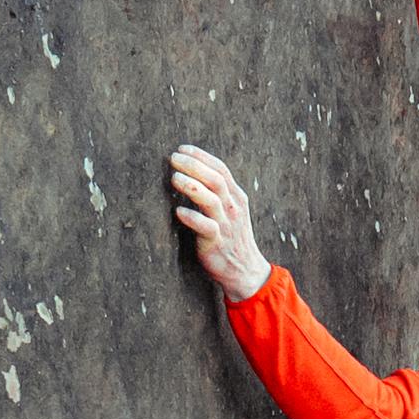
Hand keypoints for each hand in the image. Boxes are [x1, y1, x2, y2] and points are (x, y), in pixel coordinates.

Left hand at [168, 144, 272, 302]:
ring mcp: (226, 225)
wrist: (245, 270)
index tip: (182, 148)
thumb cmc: (230, 237)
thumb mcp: (229, 210)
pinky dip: (192, 218)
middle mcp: (233, 208)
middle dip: (194, 166)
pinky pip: (206, 227)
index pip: (220, 169)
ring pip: (211, 200)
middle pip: (215, 180)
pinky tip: (178, 212)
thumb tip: (191, 172)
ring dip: (192, 187)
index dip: (201, 156)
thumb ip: (215, 193)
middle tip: (173, 158)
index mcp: (236, 197)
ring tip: (174, 178)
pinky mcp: (217, 243)